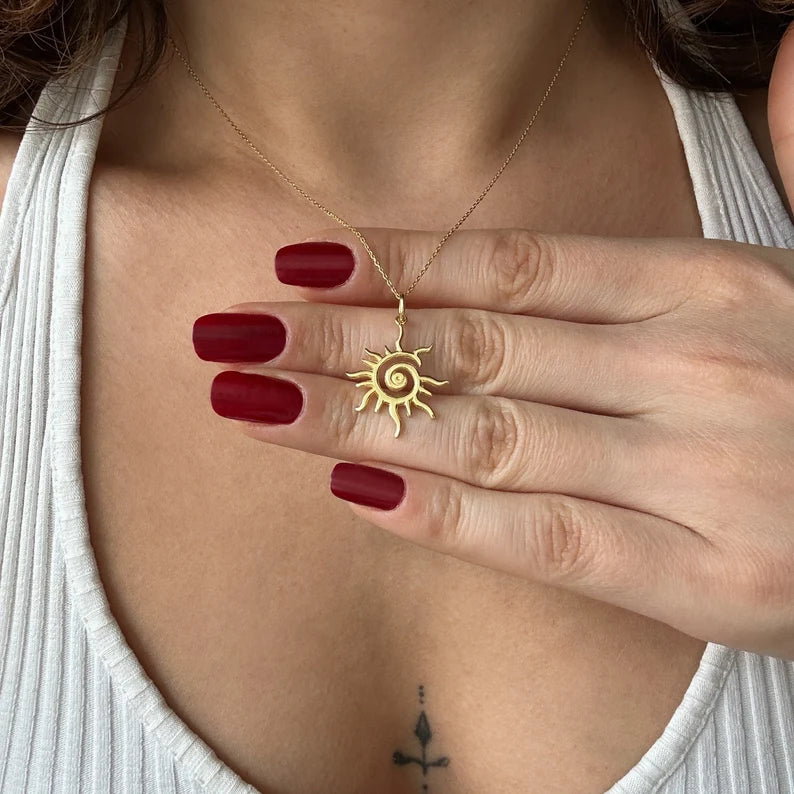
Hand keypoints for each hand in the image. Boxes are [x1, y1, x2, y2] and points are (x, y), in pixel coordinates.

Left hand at [193, 225, 793, 659]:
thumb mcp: (756, 298)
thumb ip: (652, 264)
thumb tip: (649, 139)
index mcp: (705, 285)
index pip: (510, 264)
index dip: (395, 263)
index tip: (301, 264)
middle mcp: (691, 366)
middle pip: (474, 343)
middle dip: (340, 340)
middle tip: (236, 334)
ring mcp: (693, 469)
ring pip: (485, 432)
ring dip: (356, 418)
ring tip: (256, 402)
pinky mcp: (699, 571)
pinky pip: (541, 534)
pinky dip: (440, 512)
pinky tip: (351, 491)